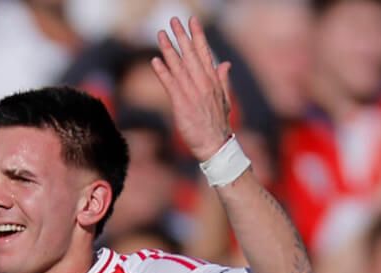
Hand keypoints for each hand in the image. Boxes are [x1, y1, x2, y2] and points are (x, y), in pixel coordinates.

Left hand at [151, 17, 232, 161]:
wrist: (215, 143)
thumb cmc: (218, 123)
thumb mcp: (225, 99)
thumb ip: (223, 79)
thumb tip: (225, 63)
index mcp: (213, 81)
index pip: (204, 53)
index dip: (197, 36)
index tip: (192, 21)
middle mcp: (203, 83)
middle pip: (191, 55)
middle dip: (182, 36)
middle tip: (173, 20)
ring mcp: (192, 92)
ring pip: (178, 66)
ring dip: (168, 49)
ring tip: (160, 35)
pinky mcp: (181, 103)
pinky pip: (170, 84)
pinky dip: (162, 72)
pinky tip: (155, 61)